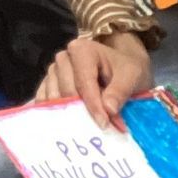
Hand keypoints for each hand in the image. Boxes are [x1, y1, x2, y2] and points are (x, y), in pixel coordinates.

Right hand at [34, 30, 153, 130]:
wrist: (119, 66)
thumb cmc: (125, 69)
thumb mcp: (132, 76)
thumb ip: (120, 91)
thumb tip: (108, 110)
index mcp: (82, 50)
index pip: (83, 83)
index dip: (93, 105)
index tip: (104, 124)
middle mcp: (63, 58)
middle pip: (66, 92)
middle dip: (83, 111)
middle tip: (100, 127)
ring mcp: (53, 71)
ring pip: (54, 98)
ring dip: (68, 114)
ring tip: (87, 125)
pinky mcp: (48, 84)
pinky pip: (44, 101)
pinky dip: (55, 113)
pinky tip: (69, 123)